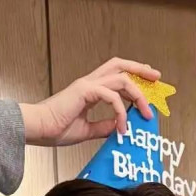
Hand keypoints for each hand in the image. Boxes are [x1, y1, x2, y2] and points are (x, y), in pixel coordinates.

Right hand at [19, 57, 159, 145]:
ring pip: (121, 79)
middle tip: (157, 77)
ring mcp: (87, 84)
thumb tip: (118, 127)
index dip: (133, 77)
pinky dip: (121, 112)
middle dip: (141, 69)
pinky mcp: (84, 91)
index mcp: (89, 89)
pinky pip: (112, 97)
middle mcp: (90, 82)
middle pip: (120, 65)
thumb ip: (103, 127)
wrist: (38, 129)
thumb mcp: (86, 130)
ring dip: (138, 95)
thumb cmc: (56, 129)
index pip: (116, 75)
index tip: (148, 85)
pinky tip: (122, 127)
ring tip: (147, 113)